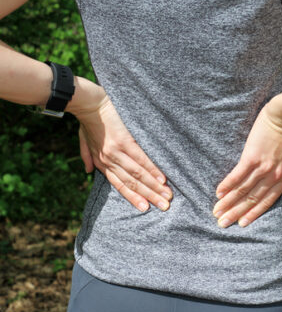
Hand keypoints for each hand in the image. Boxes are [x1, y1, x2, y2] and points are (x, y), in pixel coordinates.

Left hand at [72, 77, 172, 211]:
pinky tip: (162, 178)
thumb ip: (86, 156)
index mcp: (101, 162)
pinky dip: (152, 170)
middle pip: (131, 183)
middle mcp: (109, 161)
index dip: (133, 197)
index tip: (146, 208)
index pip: (120, 185)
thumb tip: (89, 172)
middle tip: (164, 206)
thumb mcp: (83, 140)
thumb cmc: (87, 120)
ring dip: (154, 187)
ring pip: (137, 174)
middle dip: (149, 196)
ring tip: (167, 195)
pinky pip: (140, 159)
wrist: (86, 103)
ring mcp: (116, 152)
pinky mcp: (124, 141)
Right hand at [212, 101, 281, 227]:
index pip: (268, 201)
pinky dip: (228, 185)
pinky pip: (238, 175)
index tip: (242, 223)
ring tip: (217, 212)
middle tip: (222, 224)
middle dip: (236, 213)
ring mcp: (263, 167)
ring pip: (244, 190)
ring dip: (229, 203)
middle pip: (252, 199)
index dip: (254, 213)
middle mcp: (274, 176)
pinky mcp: (252, 156)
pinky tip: (219, 193)